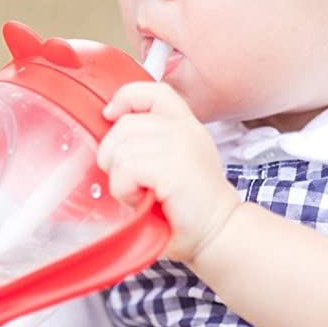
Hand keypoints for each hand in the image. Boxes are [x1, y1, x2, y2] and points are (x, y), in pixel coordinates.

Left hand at [98, 82, 238, 265]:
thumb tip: (109, 133)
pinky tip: (145, 202)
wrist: (218, 235)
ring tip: (144, 196)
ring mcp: (181, 145)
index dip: (126, 98)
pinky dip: (126, 192)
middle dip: (113, 157)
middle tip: (133, 184)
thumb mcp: (170, 167)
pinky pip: (126, 170)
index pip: (153, 91)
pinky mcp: (174, 166)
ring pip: (120, 150)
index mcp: (185, 126)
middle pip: (124, 125)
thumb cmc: (188, 211)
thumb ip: (148, 144)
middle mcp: (185, 130)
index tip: (111, 116)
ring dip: (121, 181)